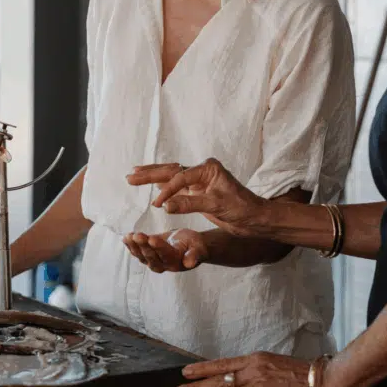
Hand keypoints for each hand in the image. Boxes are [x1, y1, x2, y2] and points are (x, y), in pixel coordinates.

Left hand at [122, 229, 207, 272]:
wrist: (191, 246)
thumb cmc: (196, 245)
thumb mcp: (198, 248)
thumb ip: (194, 255)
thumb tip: (189, 263)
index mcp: (176, 261)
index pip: (166, 255)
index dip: (158, 247)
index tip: (151, 238)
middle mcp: (164, 264)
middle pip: (151, 256)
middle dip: (143, 245)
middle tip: (137, 235)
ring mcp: (155, 261)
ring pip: (142, 256)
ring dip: (134, 247)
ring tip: (128, 237)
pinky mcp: (149, 255)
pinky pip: (138, 252)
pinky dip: (131, 246)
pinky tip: (126, 238)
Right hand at [126, 159, 263, 237]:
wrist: (256, 218)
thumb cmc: (242, 209)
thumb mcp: (216, 206)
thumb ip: (190, 204)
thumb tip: (164, 205)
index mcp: (208, 168)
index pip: (180, 177)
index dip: (167, 191)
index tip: (156, 204)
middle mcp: (203, 171)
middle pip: (171, 171)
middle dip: (150, 173)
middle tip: (130, 176)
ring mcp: (200, 181)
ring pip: (172, 177)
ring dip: (153, 177)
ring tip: (134, 175)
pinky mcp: (199, 192)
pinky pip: (177, 187)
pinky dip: (164, 186)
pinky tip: (153, 184)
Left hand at [173, 352, 336, 386]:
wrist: (318, 382)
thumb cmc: (299, 373)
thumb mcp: (272, 363)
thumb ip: (254, 370)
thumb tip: (236, 380)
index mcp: (254, 358)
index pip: (222, 364)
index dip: (203, 369)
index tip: (187, 371)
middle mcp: (252, 369)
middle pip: (218, 378)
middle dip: (197, 384)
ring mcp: (256, 384)